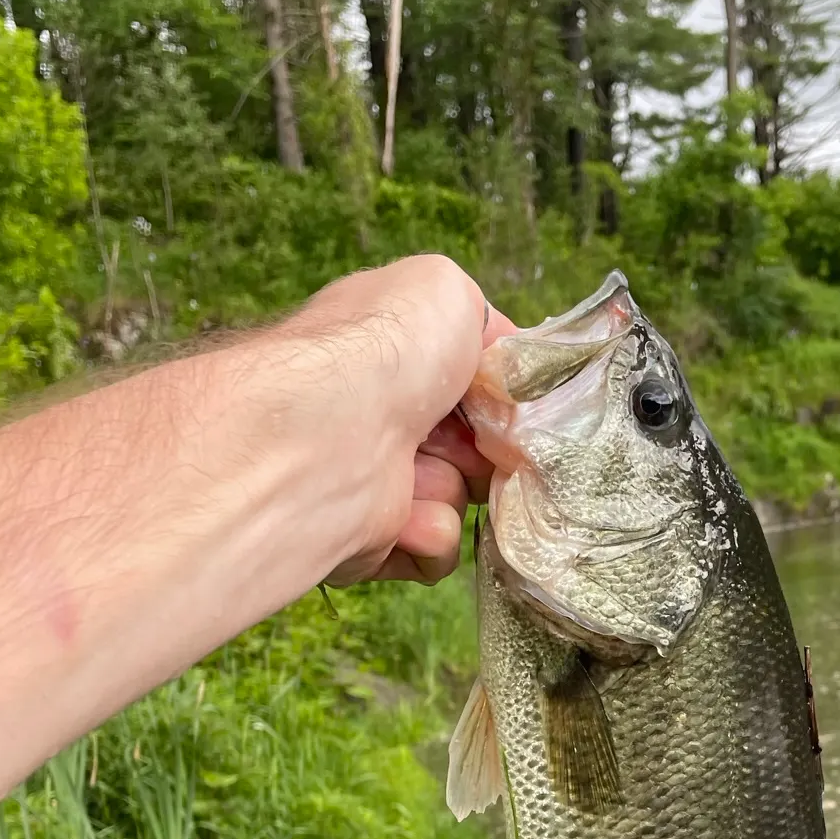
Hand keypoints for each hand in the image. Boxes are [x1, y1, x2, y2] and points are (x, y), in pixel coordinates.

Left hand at [274, 254, 512, 586]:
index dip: (494, 394)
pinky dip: (429, 534)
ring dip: (451, 489)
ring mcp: (369, 477)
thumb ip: (478, 319)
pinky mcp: (367, 538)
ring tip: (418, 476)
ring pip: (456, 497)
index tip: (508, 400)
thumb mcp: (445, 290)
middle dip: (485, 448)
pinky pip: (433, 548)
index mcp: (387, 356)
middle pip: (471, 446)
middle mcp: (374, 414)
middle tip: (480, 443)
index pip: (462, 382)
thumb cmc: (388, 350)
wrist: (330, 431)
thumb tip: (495, 362)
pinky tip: (405, 515)